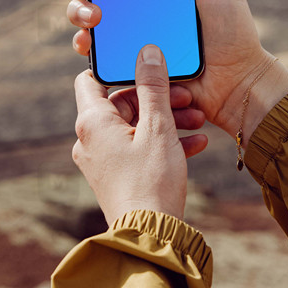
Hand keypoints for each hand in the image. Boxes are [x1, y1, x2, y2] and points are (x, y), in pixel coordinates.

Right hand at [64, 0, 287, 148]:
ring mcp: (125, 29)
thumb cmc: (232, 31)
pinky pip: (93, 49)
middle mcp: (132, 0)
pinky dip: (85, 42)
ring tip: (94, 13)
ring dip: (77, 8)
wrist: (235, 81)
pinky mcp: (123, 59)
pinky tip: (90, 39)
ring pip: (83, 11)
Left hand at [72, 44, 206, 225]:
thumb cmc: (152, 181)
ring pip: (135, 127)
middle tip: (187, 98)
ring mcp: (102, 161)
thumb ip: (154, 86)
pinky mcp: (117, 177)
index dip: (117, 68)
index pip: (91, 79)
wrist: (152, 237)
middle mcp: (90, 140)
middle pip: (122, 103)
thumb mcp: (159, 127)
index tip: (145, 65)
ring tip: (198, 120)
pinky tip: (197, 144)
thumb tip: (147, 51)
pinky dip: (163, 143)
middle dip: (157, 98)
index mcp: (91, 123)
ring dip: (166, 120)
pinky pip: (138, 149)